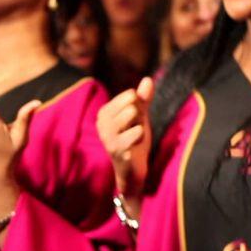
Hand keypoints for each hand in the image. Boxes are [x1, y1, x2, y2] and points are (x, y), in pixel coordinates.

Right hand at [96, 77, 153, 214]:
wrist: (133, 171)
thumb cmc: (135, 141)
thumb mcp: (140, 117)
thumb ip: (144, 99)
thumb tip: (148, 79)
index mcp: (104, 112)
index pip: (131, 95)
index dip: (139, 109)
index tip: (134, 124)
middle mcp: (102, 123)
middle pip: (132, 103)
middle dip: (140, 118)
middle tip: (134, 132)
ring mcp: (107, 136)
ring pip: (133, 113)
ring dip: (140, 127)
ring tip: (134, 139)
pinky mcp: (117, 149)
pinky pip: (137, 132)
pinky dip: (141, 138)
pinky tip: (134, 148)